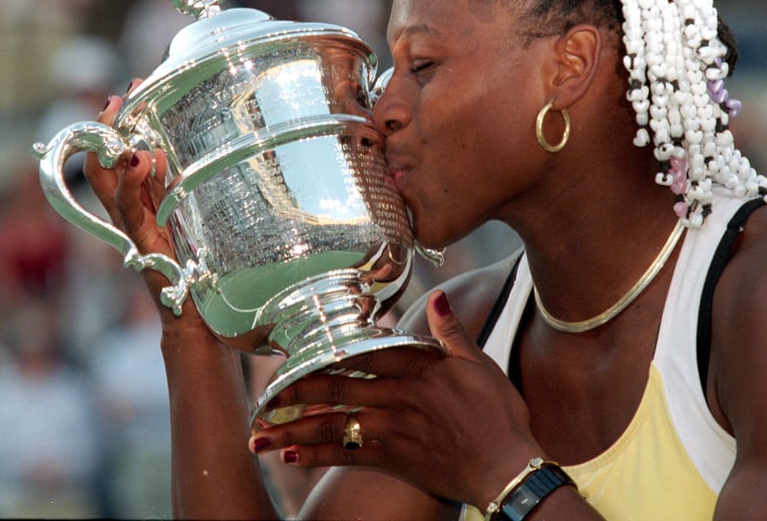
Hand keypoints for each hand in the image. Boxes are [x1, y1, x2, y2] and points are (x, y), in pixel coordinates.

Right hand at [83, 87, 194, 324]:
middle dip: (105, 128)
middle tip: (118, 96)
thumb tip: (162, 151)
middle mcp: (129, 215)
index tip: (127, 92)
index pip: (117, 157)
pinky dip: (132, 183)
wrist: (193, 317)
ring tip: (120, 115)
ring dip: (114, 147)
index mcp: (140, 205)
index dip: (116, 125)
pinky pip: (130, 210)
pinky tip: (141, 159)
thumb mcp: (184, 218)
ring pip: (108, 183)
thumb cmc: (194, 270)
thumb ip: (169, 189)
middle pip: (102, 164)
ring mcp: (132, 229)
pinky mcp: (142, 245)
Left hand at [249, 291, 543, 508]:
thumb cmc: (498, 415)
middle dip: (294, 392)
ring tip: (258, 433)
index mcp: (418, 367)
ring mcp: (392, 429)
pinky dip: (316, 454)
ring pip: (333, 423)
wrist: (507, 469)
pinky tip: (290, 454)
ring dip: (293, 428)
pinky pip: (347, 455)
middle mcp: (398, 396)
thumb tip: (438, 296)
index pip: (363, 353)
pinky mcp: (393, 458)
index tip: (296, 352)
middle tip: (260, 395)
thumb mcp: (479, 364)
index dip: (327, 352)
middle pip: (337, 388)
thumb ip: (451, 331)